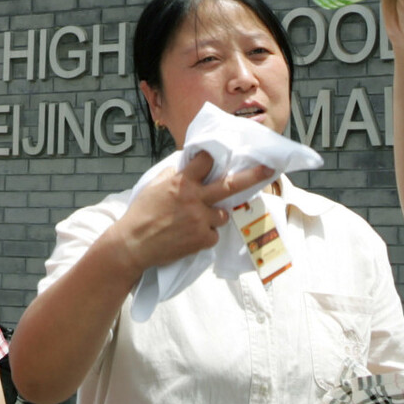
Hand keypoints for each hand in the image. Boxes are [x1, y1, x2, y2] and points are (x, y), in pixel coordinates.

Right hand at [111, 150, 272, 274]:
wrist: (133, 244)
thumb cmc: (141, 213)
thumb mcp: (154, 185)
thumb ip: (175, 175)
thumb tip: (188, 165)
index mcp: (182, 182)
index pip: (206, 161)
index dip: (210, 159)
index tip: (214, 159)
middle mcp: (195, 198)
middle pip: (231, 185)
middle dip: (253, 176)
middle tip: (270, 170)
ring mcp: (200, 220)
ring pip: (222, 215)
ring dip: (213, 216)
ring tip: (193, 221)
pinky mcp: (202, 239)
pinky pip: (213, 235)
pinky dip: (204, 235)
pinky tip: (188, 236)